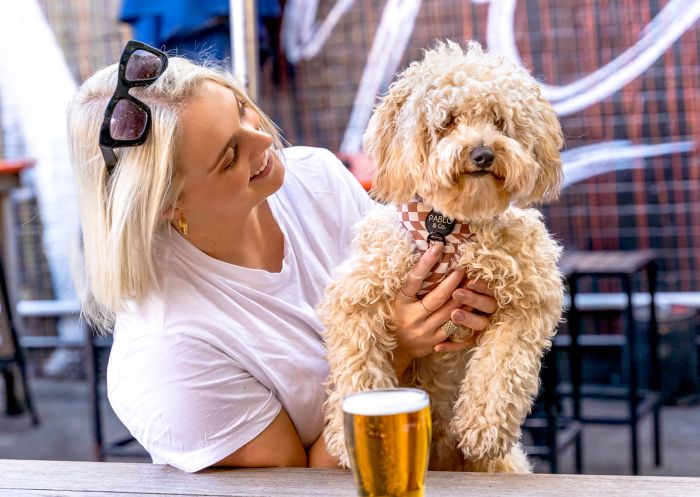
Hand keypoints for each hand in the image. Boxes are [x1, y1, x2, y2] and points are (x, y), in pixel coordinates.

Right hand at [392, 243, 497, 364]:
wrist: (396, 349)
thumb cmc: (399, 317)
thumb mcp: (401, 301)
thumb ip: (413, 287)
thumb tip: (431, 261)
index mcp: (401, 303)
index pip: (414, 279)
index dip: (426, 262)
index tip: (438, 246)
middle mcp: (412, 317)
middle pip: (438, 297)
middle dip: (454, 281)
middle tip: (464, 268)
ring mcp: (424, 331)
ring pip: (449, 312)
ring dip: (463, 297)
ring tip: (472, 284)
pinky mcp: (435, 342)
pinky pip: (454, 327)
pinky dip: (464, 314)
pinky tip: (472, 305)